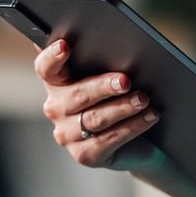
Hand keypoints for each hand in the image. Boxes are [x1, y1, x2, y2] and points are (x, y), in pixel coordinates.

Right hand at [35, 39, 159, 167]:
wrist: (135, 140)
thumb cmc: (118, 99)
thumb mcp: (108, 77)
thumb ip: (100, 61)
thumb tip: (112, 42)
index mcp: (56, 83)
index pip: (46, 68)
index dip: (52, 57)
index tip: (65, 45)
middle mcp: (56, 109)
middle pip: (76, 94)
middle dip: (103, 86)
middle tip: (125, 81)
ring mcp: (67, 135)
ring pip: (95, 119)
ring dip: (122, 107)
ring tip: (143, 99)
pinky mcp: (85, 155)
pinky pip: (109, 139)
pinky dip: (132, 126)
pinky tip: (149, 116)